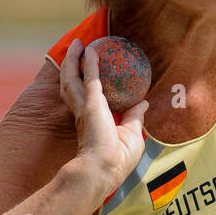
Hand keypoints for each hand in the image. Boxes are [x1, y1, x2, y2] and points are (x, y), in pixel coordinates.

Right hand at [59, 38, 147, 197]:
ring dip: (72, 60)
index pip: (82, 100)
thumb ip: (135, 116)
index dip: (82, 86)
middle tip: (76, 52)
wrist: (104, 169)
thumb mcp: (132, 135)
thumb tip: (144, 102)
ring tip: (76, 45)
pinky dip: (89, 63)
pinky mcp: (90, 103)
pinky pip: (89, 77)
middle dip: (71, 68)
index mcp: (89, 124)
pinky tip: (91, 50)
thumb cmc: (118, 160)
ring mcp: (84, 107)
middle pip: (71, 85)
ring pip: (71, 78)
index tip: (85, 73)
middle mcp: (82, 114)